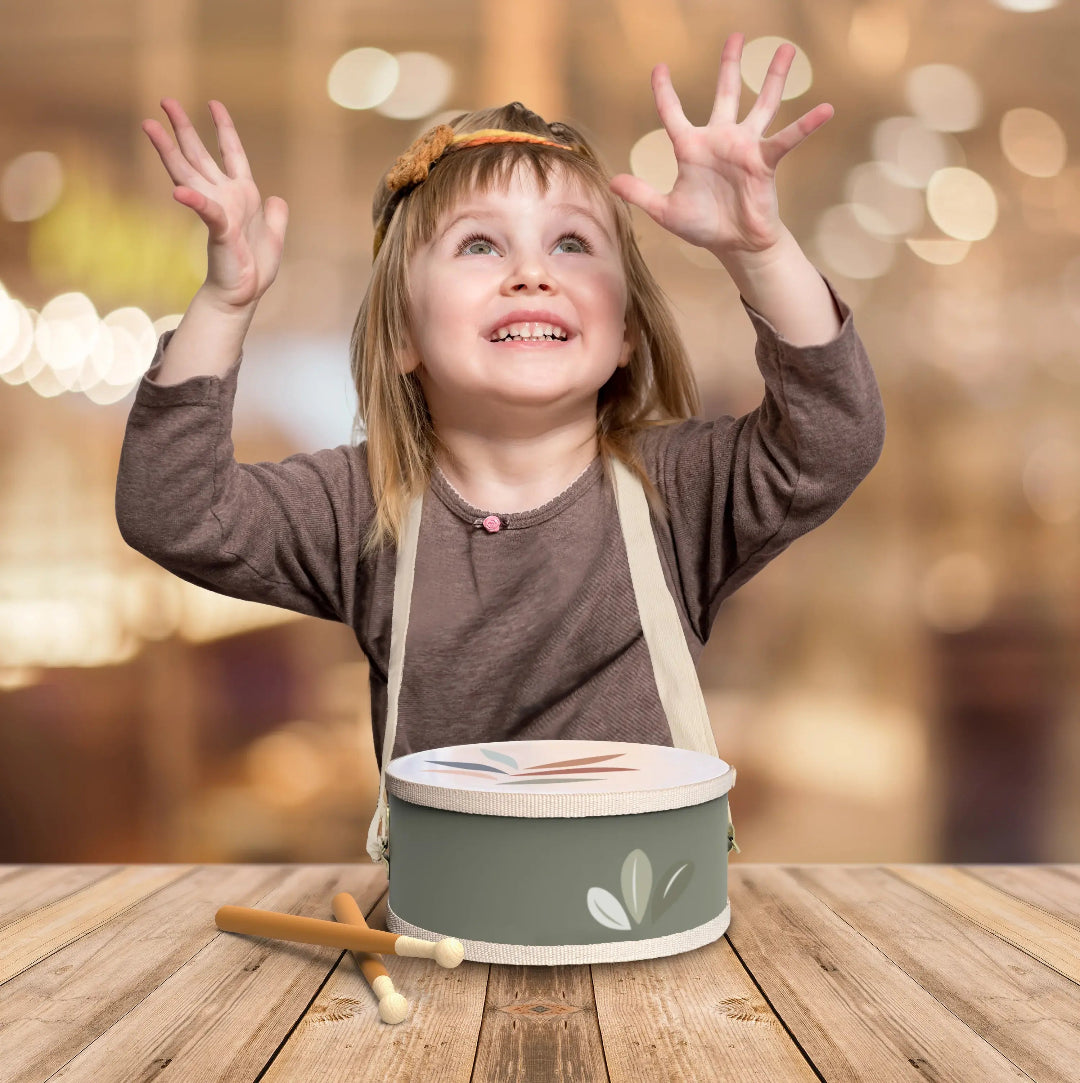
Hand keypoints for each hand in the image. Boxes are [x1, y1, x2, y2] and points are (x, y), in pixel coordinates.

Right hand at [142, 99, 287, 309]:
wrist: (244, 294)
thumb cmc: (254, 269)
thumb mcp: (274, 236)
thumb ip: (277, 216)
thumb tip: (279, 198)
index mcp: (242, 196)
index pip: (232, 153)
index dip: (224, 128)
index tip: (214, 104)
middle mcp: (225, 197)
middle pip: (198, 155)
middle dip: (182, 128)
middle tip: (165, 100)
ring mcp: (219, 211)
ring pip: (190, 174)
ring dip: (169, 150)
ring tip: (149, 125)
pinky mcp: (220, 230)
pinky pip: (207, 211)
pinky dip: (194, 201)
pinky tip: (178, 191)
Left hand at [609, 33, 832, 259]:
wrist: (734, 244)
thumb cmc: (703, 226)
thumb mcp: (666, 211)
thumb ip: (641, 194)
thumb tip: (612, 183)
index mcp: (691, 148)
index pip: (673, 114)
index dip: (665, 92)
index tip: (660, 68)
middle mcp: (720, 140)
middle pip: (725, 93)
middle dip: (730, 64)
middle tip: (735, 36)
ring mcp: (745, 148)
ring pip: (761, 104)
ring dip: (773, 78)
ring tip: (786, 50)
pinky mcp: (765, 161)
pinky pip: (787, 139)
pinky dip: (806, 125)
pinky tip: (826, 109)